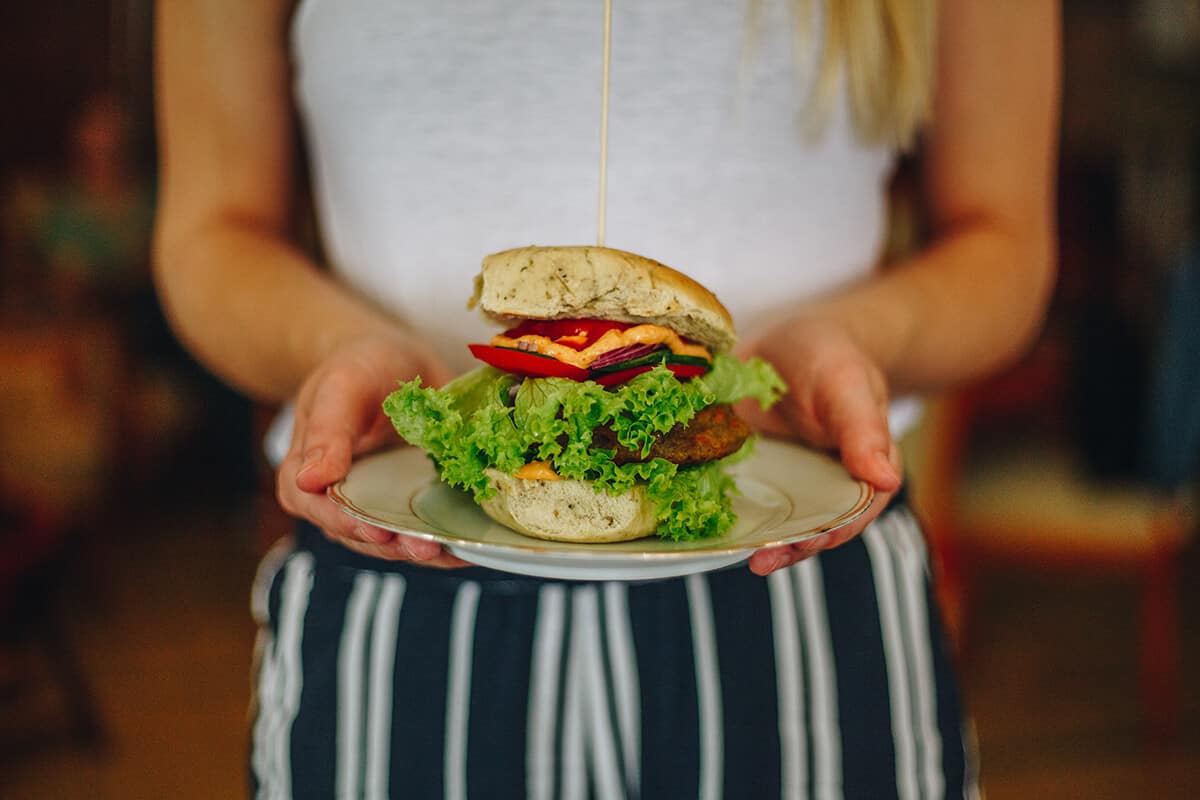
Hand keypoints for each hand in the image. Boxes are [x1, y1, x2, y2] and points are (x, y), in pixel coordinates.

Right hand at [276, 332, 470, 567]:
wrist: (394, 359)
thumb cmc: (359, 366)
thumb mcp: (341, 386)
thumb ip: (326, 431)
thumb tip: (309, 479)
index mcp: (305, 472)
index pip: (315, 507)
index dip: (344, 523)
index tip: (376, 532)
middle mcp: (337, 498)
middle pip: (359, 534)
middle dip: (394, 546)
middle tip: (426, 547)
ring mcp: (375, 504)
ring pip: (394, 541)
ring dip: (422, 550)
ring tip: (451, 550)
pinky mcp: (409, 504)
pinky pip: (424, 529)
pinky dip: (446, 540)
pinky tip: (470, 545)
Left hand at [736, 318, 902, 574]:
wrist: (789, 340)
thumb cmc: (830, 357)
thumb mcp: (847, 384)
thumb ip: (863, 430)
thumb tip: (885, 479)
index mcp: (868, 468)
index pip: (857, 512)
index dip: (833, 532)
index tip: (808, 544)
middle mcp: (830, 484)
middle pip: (817, 527)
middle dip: (791, 547)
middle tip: (762, 559)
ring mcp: (791, 483)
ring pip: (781, 521)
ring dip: (762, 540)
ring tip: (741, 554)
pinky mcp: (756, 474)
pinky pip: (746, 499)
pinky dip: (733, 513)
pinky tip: (714, 524)